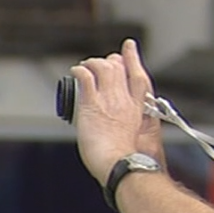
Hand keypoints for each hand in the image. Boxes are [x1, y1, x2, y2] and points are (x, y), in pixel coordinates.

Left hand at [69, 39, 163, 183]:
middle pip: (119, 68)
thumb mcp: (138, 143)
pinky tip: (75, 72)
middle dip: (110, 61)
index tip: (128, 47)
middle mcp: (125, 101)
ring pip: (103, 67)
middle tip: (100, 62)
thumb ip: (131, 131)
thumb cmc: (128, 162)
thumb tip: (124, 137)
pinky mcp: (91, 104)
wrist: (121, 165)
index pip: (138, 77)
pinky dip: (79, 71)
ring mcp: (109, 100)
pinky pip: (85, 77)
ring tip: (85, 67)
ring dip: (92, 64)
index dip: (133, 59)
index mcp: (138, 110)